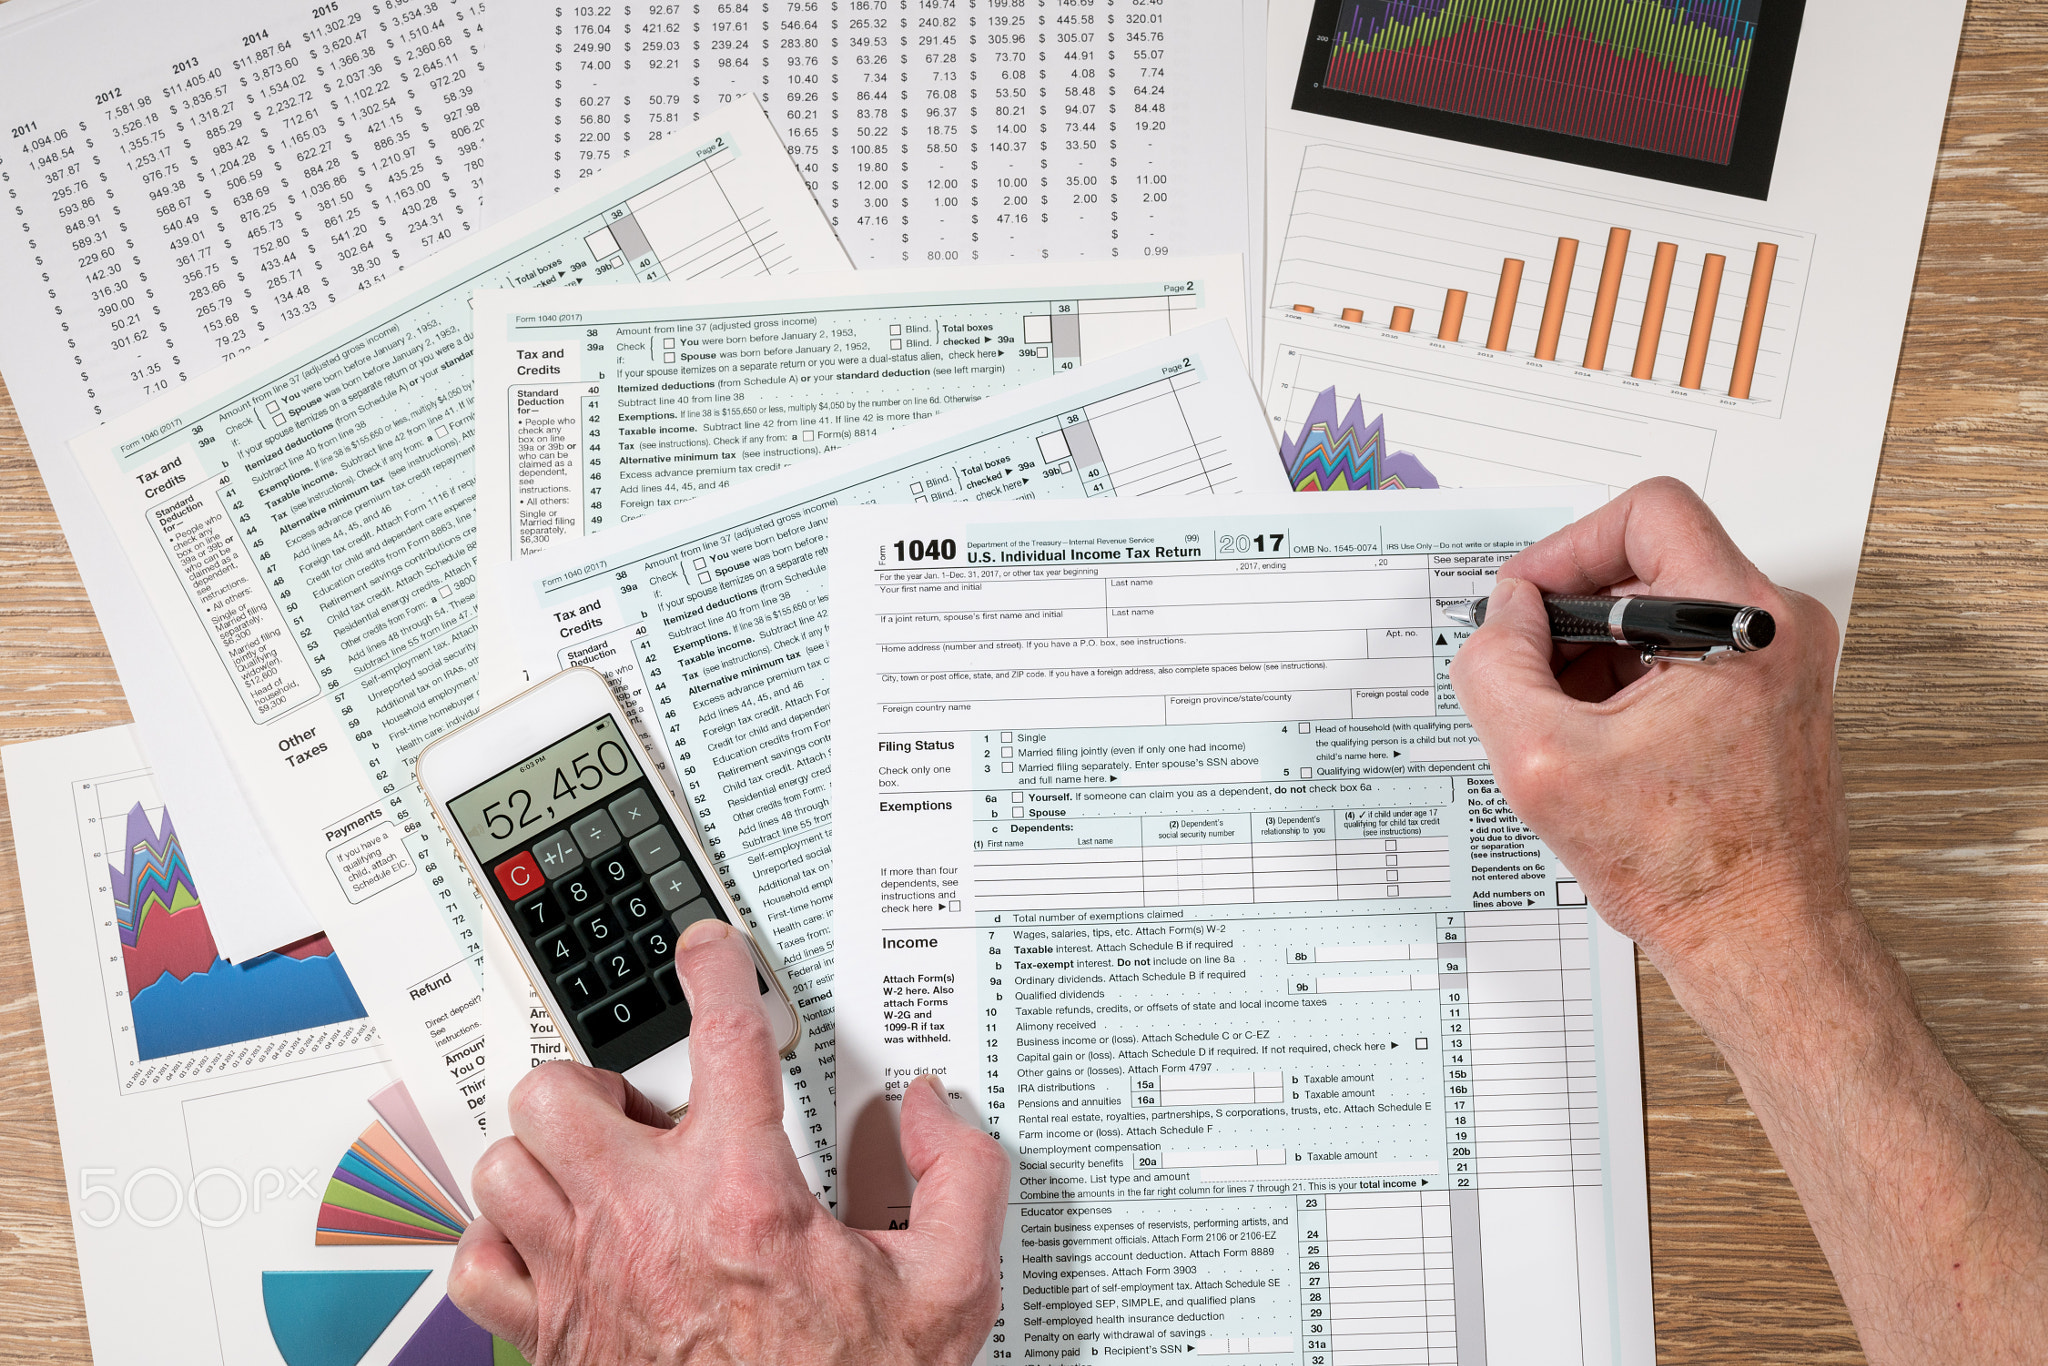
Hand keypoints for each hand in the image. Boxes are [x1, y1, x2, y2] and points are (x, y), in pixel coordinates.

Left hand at [449, 918, 1009, 1363]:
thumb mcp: (948, 1289)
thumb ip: (961, 1182)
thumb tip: (933, 1113)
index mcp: (742, 1197)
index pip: (723, 1040)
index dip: (715, 972)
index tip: (709, 951)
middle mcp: (645, 1226)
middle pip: (557, 1091)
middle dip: (593, 1082)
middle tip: (638, 1107)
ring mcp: (585, 1280)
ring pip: (506, 1162)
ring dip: (544, 1151)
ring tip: (594, 1164)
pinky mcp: (549, 1336)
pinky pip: (477, 1259)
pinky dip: (501, 1238)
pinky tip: (550, 1238)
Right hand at [1448, 478, 1850, 975]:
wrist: (1759, 941)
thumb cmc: (1688, 870)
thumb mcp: (1541, 760)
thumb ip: (1497, 666)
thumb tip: (1504, 616)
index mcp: (1743, 624)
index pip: (1647, 512)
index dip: (1567, 549)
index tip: (1528, 605)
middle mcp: (1777, 631)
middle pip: (1649, 562)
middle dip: (1572, 618)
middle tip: (1533, 677)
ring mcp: (1779, 666)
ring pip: (1661, 613)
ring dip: (1595, 658)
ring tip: (1567, 728)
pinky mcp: (1769, 700)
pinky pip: (1681, 656)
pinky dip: (1626, 687)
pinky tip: (1600, 747)